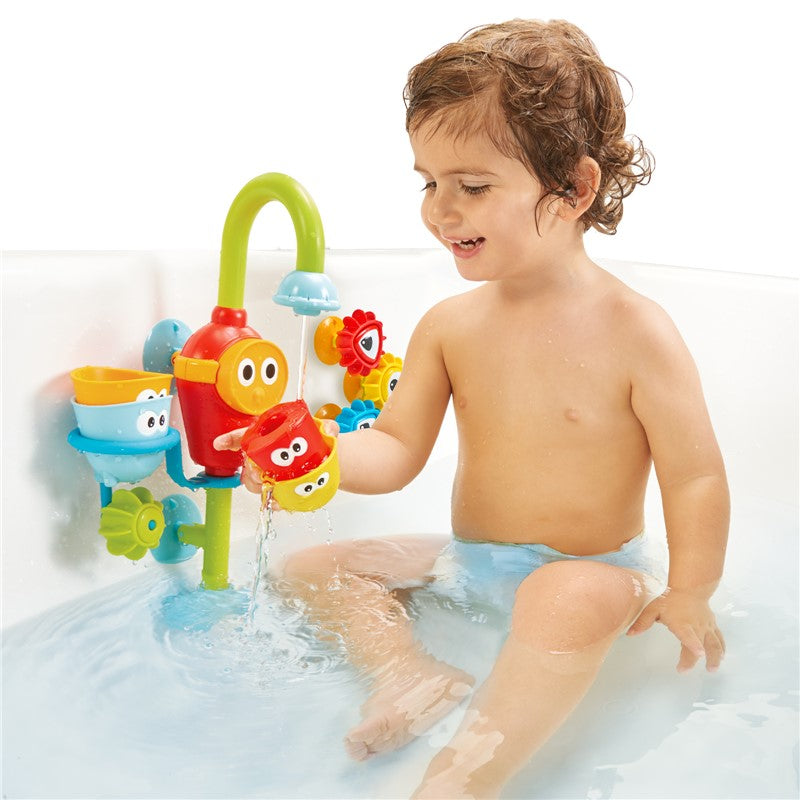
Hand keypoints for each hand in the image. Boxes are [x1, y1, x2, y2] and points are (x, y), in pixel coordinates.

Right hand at [212, 419, 340, 495]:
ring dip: (258, 487)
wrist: (328, 462)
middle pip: (246, 463)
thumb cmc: (319, 442)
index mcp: (270, 436)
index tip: (220, 444)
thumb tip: (330, 431)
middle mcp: (264, 455)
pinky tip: (281, 503)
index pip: (245, 435)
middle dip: (248, 470)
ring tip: (272, 488)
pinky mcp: (278, 489)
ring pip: (252, 482)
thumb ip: (330, 427)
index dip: (230, 440)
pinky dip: (273, 502)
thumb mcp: (326, 430)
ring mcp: (269, 473)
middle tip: (260, 474)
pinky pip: (269, 498)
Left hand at [627, 587, 724, 671]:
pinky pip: (719, 639)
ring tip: (712, 669)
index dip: (693, 644)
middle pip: (699, 644)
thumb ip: (642, 622)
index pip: (688, 635)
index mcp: (681, 623)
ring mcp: (706, 627)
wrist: (690, 588)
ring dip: (714, 657)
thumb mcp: (653, 608)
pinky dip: (721, 649)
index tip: (699, 654)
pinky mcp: (712, 626)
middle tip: (685, 670)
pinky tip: (720, 657)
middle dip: (693, 658)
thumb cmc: (670, 599)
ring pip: (714, 643)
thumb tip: (630, 634)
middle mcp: (696, 626)